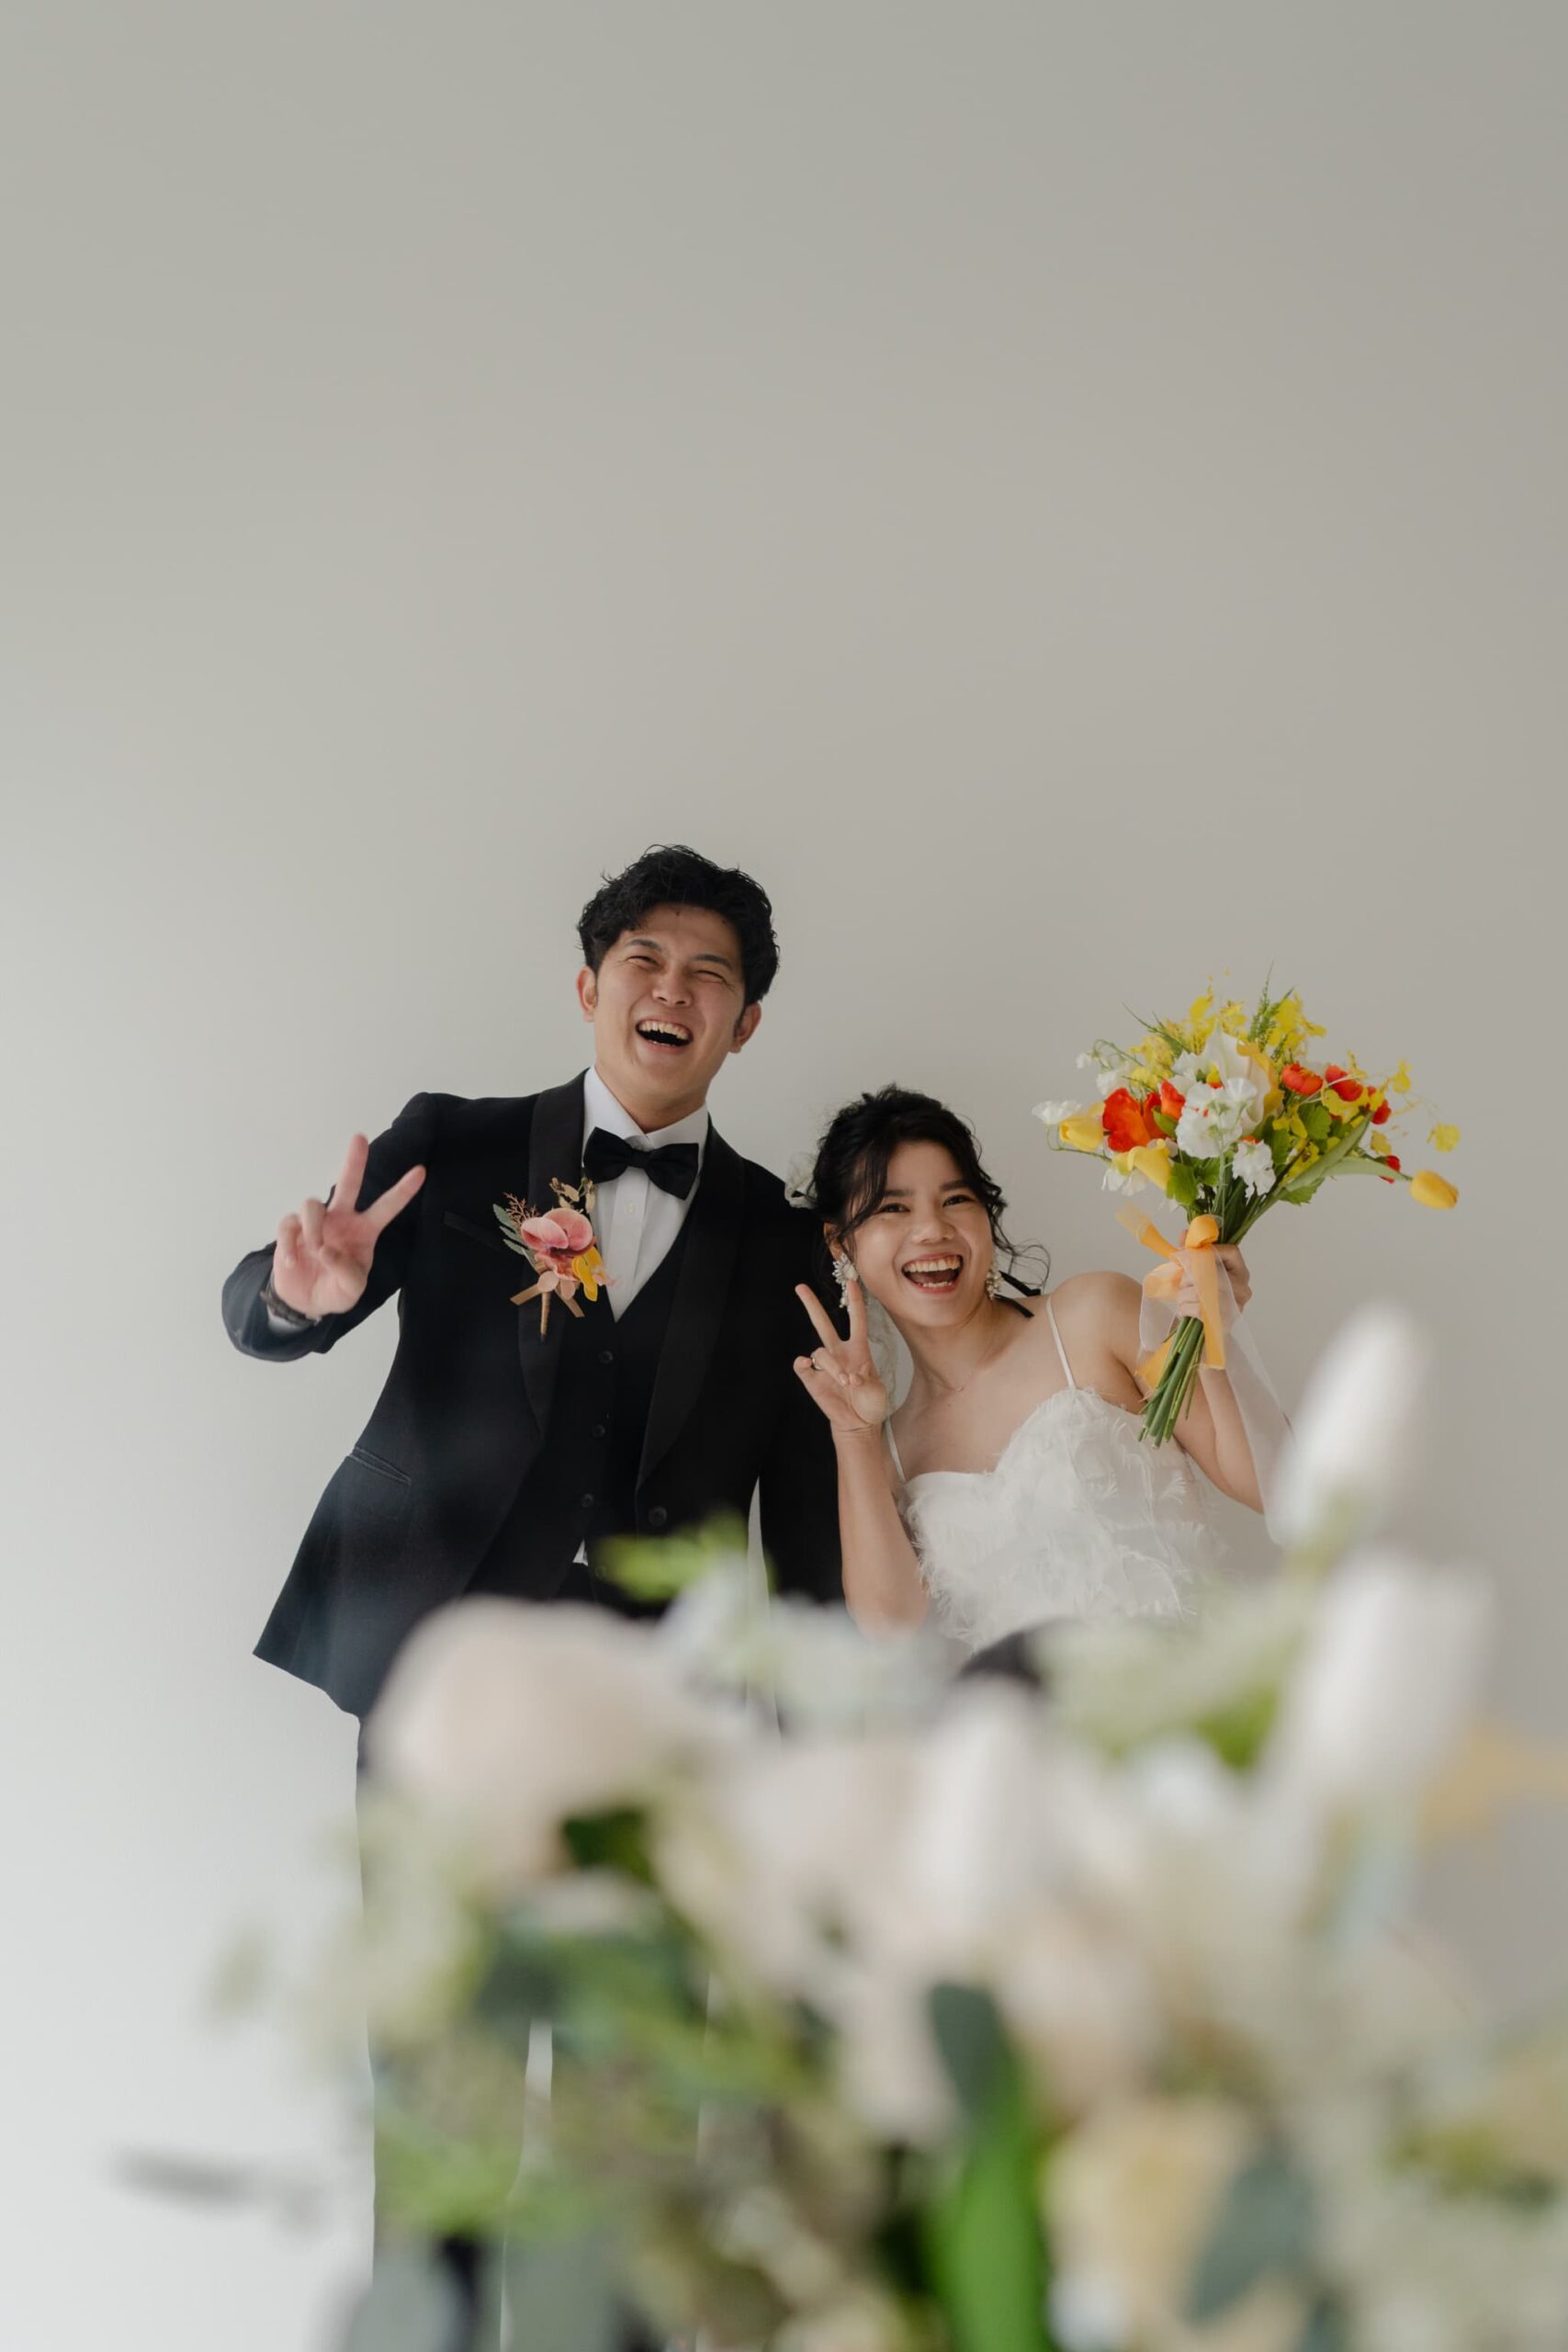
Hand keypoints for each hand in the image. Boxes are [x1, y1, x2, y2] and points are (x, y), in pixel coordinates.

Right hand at [271, 1134, 425, 1317]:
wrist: (305, 1301)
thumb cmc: (336, 1290)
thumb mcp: (351, 1290)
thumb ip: (345, 1272)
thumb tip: (325, 1250)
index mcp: (364, 1231)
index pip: (386, 1208)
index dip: (403, 1191)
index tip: (421, 1171)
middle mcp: (341, 1219)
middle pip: (348, 1184)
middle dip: (354, 1161)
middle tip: (360, 1138)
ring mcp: (316, 1222)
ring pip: (312, 1205)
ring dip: (313, 1228)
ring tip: (315, 1251)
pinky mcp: (292, 1229)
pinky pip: (288, 1225)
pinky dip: (289, 1244)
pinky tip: (292, 1262)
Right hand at [793, 1271, 888, 1436]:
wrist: (858, 1424)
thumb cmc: (870, 1403)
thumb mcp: (876, 1391)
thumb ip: (865, 1382)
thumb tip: (848, 1378)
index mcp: (859, 1350)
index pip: (857, 1320)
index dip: (855, 1301)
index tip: (852, 1281)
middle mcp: (839, 1353)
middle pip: (823, 1323)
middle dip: (811, 1304)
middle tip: (800, 1287)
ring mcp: (825, 1366)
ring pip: (820, 1352)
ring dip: (833, 1367)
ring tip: (845, 1384)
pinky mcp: (812, 1380)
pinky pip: (802, 1366)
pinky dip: (802, 1363)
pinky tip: (805, 1364)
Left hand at [1174, 1242, 1250, 1326]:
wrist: (1204, 1328)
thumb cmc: (1200, 1295)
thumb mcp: (1194, 1271)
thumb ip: (1190, 1251)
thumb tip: (1184, 1234)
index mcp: (1240, 1271)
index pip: (1231, 1251)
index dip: (1209, 1251)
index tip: (1189, 1257)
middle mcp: (1243, 1287)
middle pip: (1212, 1272)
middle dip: (1189, 1277)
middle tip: (1181, 1283)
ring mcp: (1236, 1305)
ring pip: (1202, 1291)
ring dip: (1183, 1294)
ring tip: (1181, 1298)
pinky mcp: (1225, 1322)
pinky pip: (1198, 1308)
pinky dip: (1185, 1308)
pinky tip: (1184, 1309)